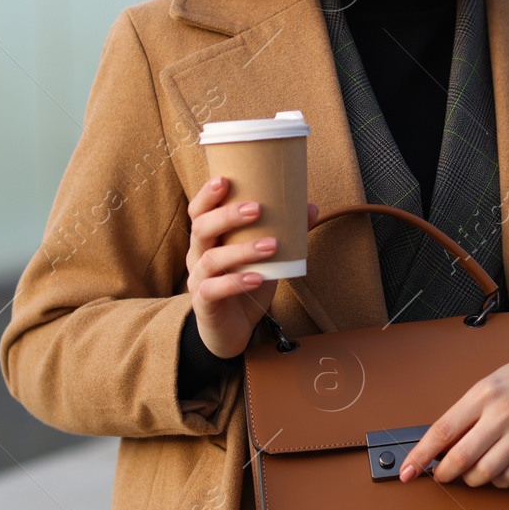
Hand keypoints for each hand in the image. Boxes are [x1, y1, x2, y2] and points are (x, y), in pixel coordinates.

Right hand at [186, 175, 316, 357]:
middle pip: (201, 228)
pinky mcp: (204, 304)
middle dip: (227, 216)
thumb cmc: (246, 283)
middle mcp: (197, 255)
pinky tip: (257, 278)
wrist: (233, 330)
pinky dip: (235, 283)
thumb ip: (285, 234)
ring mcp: (198, 280)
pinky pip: (213, 291)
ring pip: (210, 259)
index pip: (199, 211)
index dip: (207, 194)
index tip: (225, 179)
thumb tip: (310, 207)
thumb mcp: (266, 258)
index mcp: (208, 239)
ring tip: (271, 245)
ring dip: (241, 250)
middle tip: (257, 209)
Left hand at [399, 338, 508, 488]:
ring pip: (485, 474)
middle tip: (440, 474)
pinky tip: (496, 469)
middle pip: (461, 458)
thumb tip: (441, 445)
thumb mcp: (490, 383)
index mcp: (483, 393)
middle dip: (444, 474)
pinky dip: (497, 481)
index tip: (407, 470)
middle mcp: (503, 413)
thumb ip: (467, 413)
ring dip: (471, 480)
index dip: (420, 456)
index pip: (442, 431)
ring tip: (470, 470)